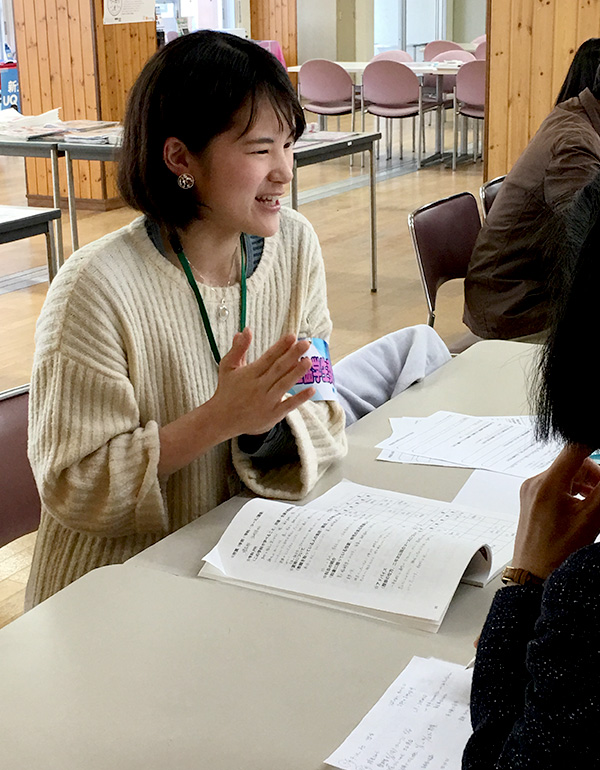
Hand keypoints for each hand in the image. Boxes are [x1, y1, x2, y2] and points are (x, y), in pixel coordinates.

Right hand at [211, 328, 314, 436]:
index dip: (281, 346)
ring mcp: (266, 402)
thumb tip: (246, 330)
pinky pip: (288, 405)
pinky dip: (300, 398)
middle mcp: (259, 387)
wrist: (221, 419)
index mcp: (249, 374)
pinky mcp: (272, 415)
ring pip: (284, 384)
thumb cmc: (226, 390)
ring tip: (309, 361)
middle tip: (306, 343)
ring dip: (297, 372)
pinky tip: (312, 389)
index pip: (268, 357)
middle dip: (293, 355)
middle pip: (278, 368)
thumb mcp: (228, 367)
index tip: (292, 336)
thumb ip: (238, 349)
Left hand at [513, 444, 599, 578]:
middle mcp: (535, 483)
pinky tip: (583, 506)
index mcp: (548, 484)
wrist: (534, 574)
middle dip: (594, 474)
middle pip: (572, 463)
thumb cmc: (557, 553)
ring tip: (596, 503)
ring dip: (585, 483)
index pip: (575, 448)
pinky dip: (573, 490)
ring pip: (566, 474)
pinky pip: (557, 485)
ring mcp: (531, 491)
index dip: (593, 445)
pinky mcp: (532, 499)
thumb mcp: (591, 519)